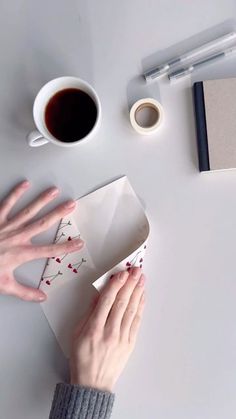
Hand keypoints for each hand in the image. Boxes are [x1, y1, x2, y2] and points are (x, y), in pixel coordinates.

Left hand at [0, 180, 83, 301]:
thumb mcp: (4, 285)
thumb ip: (24, 292)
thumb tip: (41, 297)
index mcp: (21, 253)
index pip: (49, 250)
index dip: (66, 247)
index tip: (79, 242)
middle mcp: (17, 237)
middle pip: (42, 223)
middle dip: (58, 214)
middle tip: (71, 205)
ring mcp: (7, 226)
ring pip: (28, 211)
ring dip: (42, 200)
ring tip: (54, 191)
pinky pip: (7, 204)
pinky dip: (16, 193)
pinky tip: (25, 184)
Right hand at [70, 267, 145, 391]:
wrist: (93, 383)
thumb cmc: (81, 357)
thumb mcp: (77, 333)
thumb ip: (89, 313)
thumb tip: (100, 295)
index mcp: (94, 328)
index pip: (107, 301)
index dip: (115, 285)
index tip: (122, 273)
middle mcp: (109, 332)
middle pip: (121, 303)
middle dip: (130, 284)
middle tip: (136, 270)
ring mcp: (122, 338)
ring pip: (131, 310)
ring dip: (137, 292)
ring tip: (142, 279)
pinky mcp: (130, 343)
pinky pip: (136, 322)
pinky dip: (140, 307)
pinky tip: (142, 297)